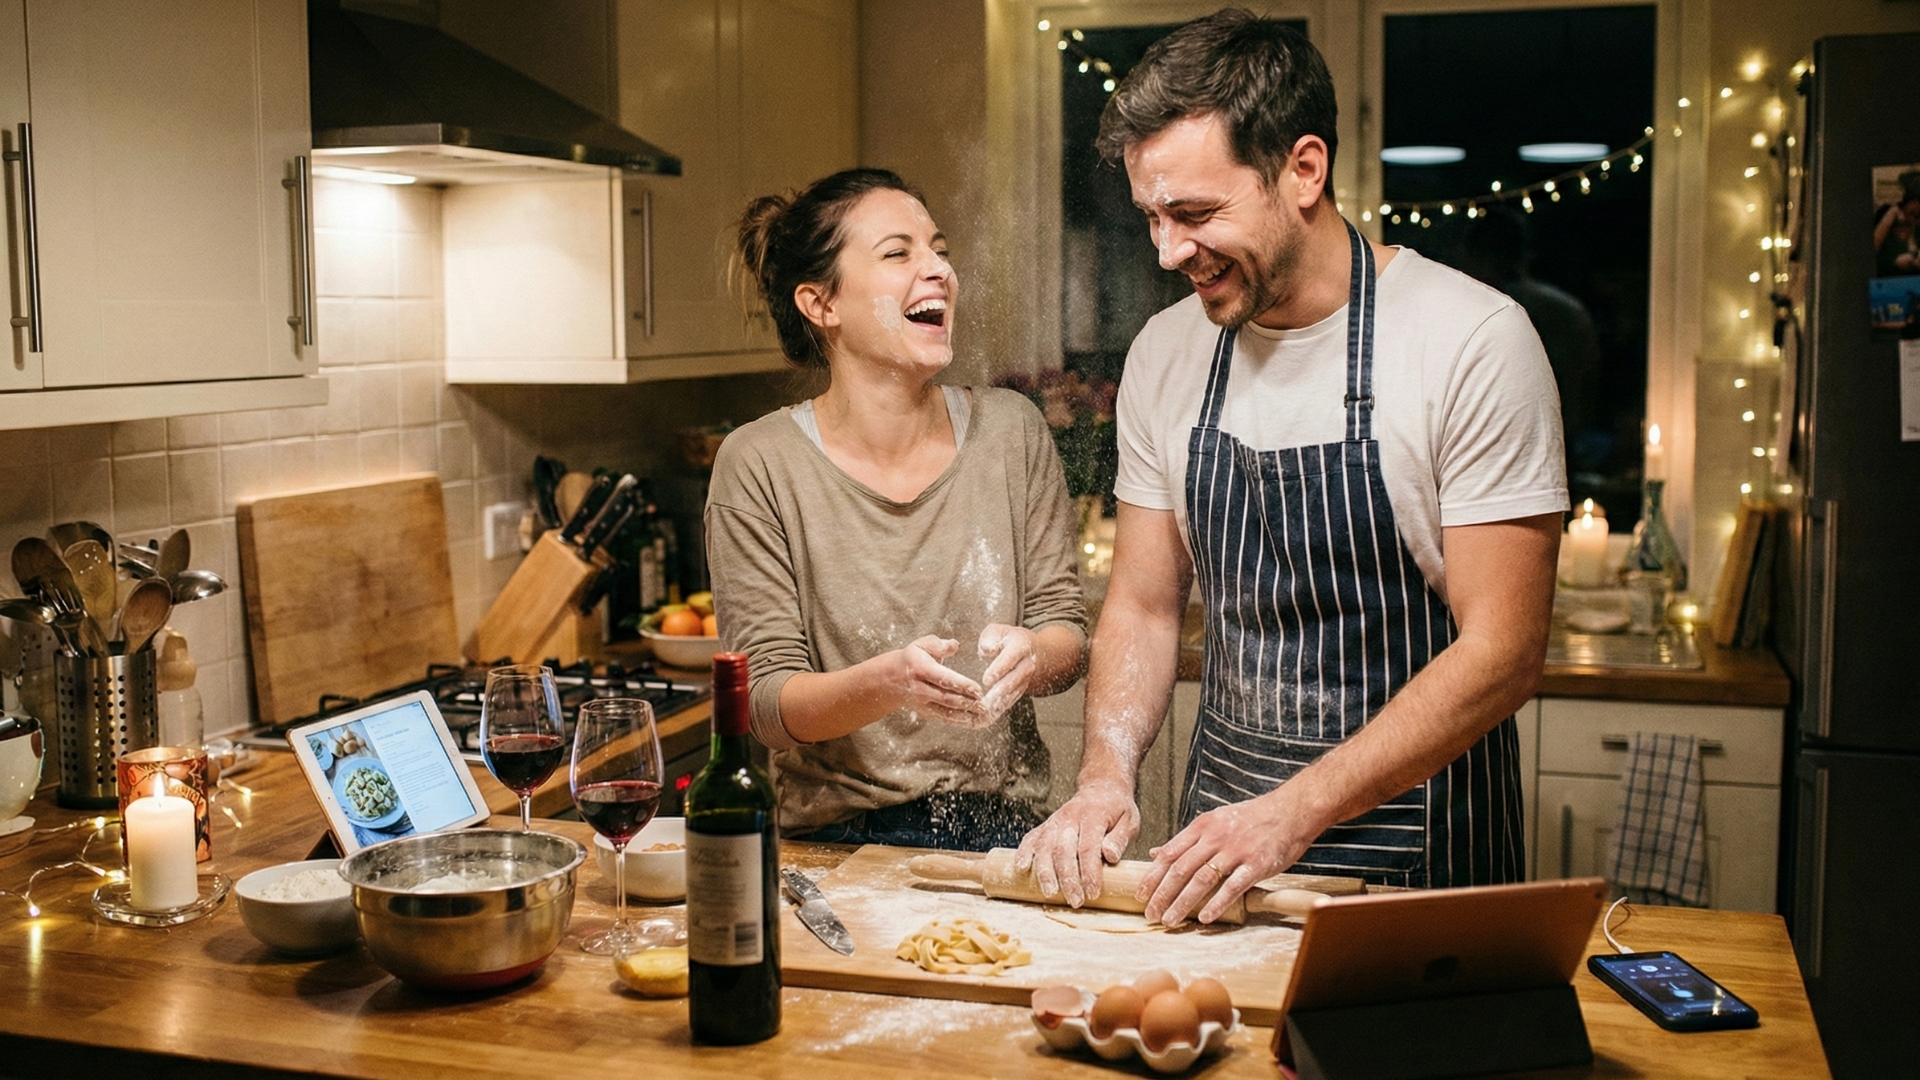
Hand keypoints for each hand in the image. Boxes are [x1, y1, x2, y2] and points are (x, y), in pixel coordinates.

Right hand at [895, 636, 986, 726]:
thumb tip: (954, 645)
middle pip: (946, 698)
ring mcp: (923, 703)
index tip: (978, 689)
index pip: (944, 679)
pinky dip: (959, 722)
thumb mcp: (921, 645)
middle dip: (967, 702)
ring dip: (966, 715)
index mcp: (921, 669)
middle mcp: (921, 689)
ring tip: (983, 716)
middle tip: (985, 705)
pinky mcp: (926, 712)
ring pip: (946, 711)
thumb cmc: (912, 659)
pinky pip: (944, 718)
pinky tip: (973, 722)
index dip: (961, 685)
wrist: (890, 679)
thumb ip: (938, 644)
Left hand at [973, 624, 1036, 721]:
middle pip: (1016, 678)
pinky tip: (989, 715)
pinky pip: (1013, 699)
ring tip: (987, 711)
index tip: (986, 679)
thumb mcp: (997, 631)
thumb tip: (987, 650)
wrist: (1029, 648)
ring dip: (1001, 702)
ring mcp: (1026, 678)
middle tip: (987, 700)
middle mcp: (1027, 663)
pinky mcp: (1021, 689)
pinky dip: (1002, 708)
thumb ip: (990, 638)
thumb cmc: (1006, 639)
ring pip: (1015, 692)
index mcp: (1020, 646)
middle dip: (1001, 690)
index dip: (999, 668)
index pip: (1010, 658)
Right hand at [1013, 780, 1139, 906]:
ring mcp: (1055, 821)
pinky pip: (1031, 838)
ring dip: (1045, 871)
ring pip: (1044, 846)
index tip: (1093, 893)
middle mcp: (1070, 817)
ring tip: (1050, 893)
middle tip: (1075, 901)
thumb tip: (1110, 856)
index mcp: (1093, 816)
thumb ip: (1119, 839)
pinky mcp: (1045, 825)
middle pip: (1063, 849)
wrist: (1101, 787)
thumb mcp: (1129, 821)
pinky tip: (1021, 868)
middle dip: (1068, 878)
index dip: (1089, 872)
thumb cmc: (1117, 809)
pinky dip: (1024, 852)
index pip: (1088, 847)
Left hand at [1135, 791, 1316, 925]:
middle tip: (1150, 914)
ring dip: (1182, 902)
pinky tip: (1205, 918)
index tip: (1140, 894)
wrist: (1290, 810)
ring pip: (1201, 880)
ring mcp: (1236, 851)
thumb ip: (1187, 840)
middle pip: (1180, 869)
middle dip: (1162, 894)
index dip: (1152, 876)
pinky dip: (1217, 904)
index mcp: (1202, 827)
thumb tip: (1157, 853)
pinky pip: (1232, 887)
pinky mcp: (1256, 865)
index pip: (1169, 853)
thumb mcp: (1215, 821)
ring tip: (1169, 920)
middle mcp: (1215, 838)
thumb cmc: (1252, 818)